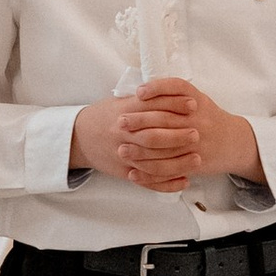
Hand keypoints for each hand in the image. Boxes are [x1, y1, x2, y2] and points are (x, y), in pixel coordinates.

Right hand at [74, 90, 203, 193]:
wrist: (78, 138)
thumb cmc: (104, 117)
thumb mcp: (120, 101)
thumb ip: (144, 99)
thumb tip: (173, 91)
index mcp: (124, 112)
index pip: (152, 106)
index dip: (174, 105)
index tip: (193, 104)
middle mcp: (123, 134)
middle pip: (154, 136)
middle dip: (177, 135)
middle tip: (197, 133)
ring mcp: (123, 155)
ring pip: (153, 161)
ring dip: (177, 161)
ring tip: (197, 159)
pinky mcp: (123, 172)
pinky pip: (147, 180)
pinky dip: (166, 183)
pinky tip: (183, 181)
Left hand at [132, 78, 262, 182]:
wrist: (234, 142)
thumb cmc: (209, 118)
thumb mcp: (197, 99)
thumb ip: (173, 93)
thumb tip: (139, 91)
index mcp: (197, 102)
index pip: (175, 91)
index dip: (155, 90)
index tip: (137, 94)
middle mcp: (197, 122)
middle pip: (164, 120)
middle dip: (139, 121)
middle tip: (120, 122)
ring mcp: (195, 144)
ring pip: (164, 149)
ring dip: (140, 150)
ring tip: (121, 149)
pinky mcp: (194, 164)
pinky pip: (168, 170)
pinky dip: (149, 173)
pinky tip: (134, 172)